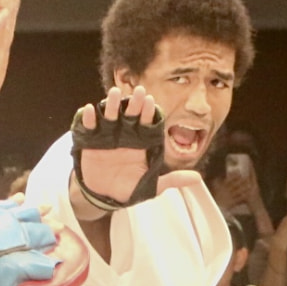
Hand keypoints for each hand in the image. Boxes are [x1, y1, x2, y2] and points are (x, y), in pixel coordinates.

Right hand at [76, 86, 200, 205]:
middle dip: (134, 103)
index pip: (147, 124)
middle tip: (138, 91)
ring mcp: (108, 137)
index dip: (149, 113)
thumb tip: (197, 178)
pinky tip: (90, 110)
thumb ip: (173, 180)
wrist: (105, 195)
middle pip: (130, 116)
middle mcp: (125, 136)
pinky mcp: (91, 142)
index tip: (152, 102)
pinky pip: (89, 128)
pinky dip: (89, 119)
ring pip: (110, 117)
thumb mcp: (152, 187)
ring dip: (112, 105)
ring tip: (115, 94)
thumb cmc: (130, 188)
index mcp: (141, 143)